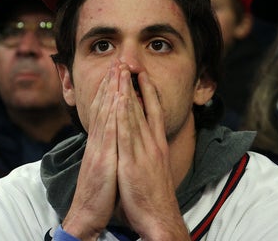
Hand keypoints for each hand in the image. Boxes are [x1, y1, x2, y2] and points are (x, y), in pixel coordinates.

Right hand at [62, 61, 120, 239]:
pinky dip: (113, 113)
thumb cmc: (98, 193)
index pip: (103, 111)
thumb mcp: (102, 165)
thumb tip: (111, 139)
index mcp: (99, 143)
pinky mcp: (103, 158)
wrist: (88, 213)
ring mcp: (99, 148)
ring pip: (105, 113)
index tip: (115, 72)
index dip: (108, 90)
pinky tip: (119, 98)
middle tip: (118, 60)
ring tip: (119, 70)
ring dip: (112, 90)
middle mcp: (97, 141)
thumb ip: (106, 149)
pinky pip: (109, 132)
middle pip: (103, 106)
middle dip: (110, 82)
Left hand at [116, 66, 188, 239]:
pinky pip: (127, 134)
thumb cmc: (154, 196)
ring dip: (127, 91)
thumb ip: (149, 152)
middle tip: (129, 61)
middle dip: (134, 83)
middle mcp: (153, 143)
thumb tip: (147, 143)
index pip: (154, 110)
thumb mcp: (154, 167)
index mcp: (158, 144)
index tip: (142, 72)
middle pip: (144, 106)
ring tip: (122, 70)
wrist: (159, 217)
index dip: (148, 90)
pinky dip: (123, 115)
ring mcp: (144, 151)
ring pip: (134, 115)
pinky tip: (118, 100)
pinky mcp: (133, 161)